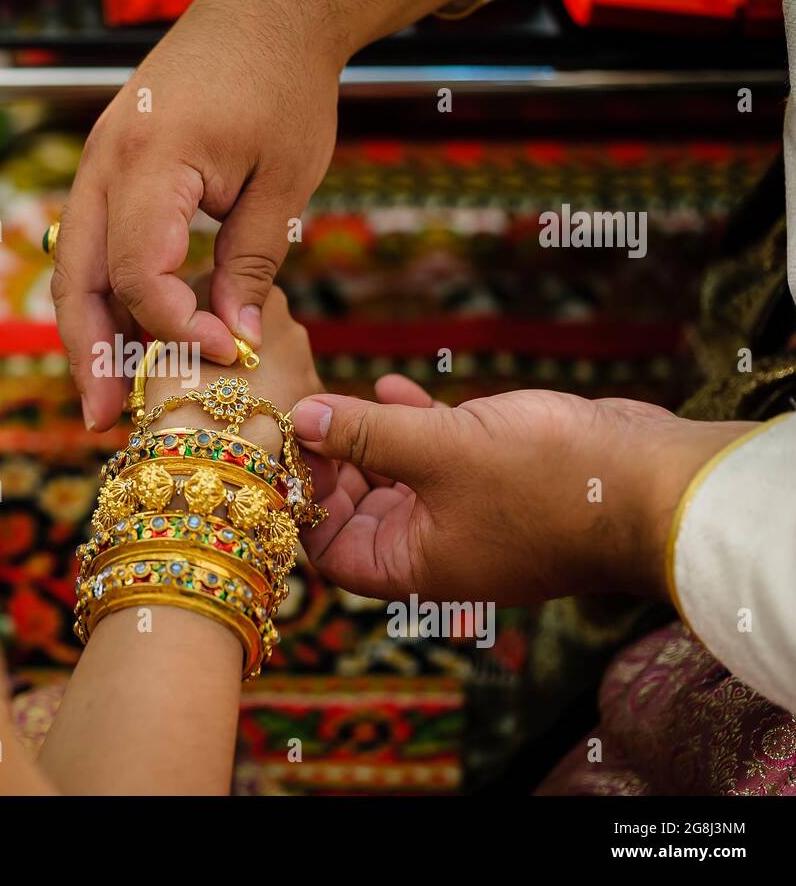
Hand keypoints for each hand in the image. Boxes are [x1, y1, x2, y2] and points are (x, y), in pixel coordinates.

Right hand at [53, 2, 338, 430]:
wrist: (267, 10)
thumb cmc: (284, 86)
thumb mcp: (284, 182)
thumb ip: (251, 266)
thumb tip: (227, 345)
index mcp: (153, 158)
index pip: (137, 268)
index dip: (170, 324)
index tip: (217, 352)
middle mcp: (106, 161)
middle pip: (76, 275)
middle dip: (89, 351)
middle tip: (104, 417)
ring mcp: (98, 162)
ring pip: (73, 263)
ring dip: (87, 330)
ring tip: (107, 394)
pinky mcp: (108, 168)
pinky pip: (91, 242)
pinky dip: (103, 293)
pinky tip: (125, 337)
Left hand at [290, 377, 755, 604]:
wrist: (655, 484)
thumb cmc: (550, 482)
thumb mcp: (442, 451)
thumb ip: (367, 435)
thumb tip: (303, 419)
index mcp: (415, 566)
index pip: (331, 553)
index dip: (305, 504)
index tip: (296, 448)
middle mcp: (436, 549)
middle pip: (357, 513)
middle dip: (331, 464)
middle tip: (310, 416)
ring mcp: (468, 515)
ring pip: (395, 479)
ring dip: (367, 437)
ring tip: (342, 398)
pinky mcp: (495, 479)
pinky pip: (435, 456)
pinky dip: (411, 423)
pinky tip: (394, 386)